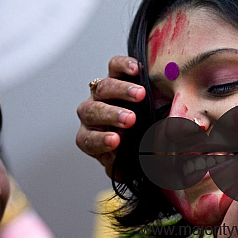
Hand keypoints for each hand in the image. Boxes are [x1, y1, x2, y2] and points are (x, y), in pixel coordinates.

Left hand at [76, 56, 145, 179]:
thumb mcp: (132, 162)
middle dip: (111, 115)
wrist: (149, 126)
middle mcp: (93, 114)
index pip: (88, 140)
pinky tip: (136, 69)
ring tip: (141, 95)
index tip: (117, 142)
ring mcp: (102, 93)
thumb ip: (126, 166)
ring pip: (103, 87)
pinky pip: (114, 66)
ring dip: (121, 91)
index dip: (100, 141)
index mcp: (91, 137)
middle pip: (92, 111)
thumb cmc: (137, 148)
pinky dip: (124, 65)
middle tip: (131, 120)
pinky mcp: (115, 74)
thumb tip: (122, 172)